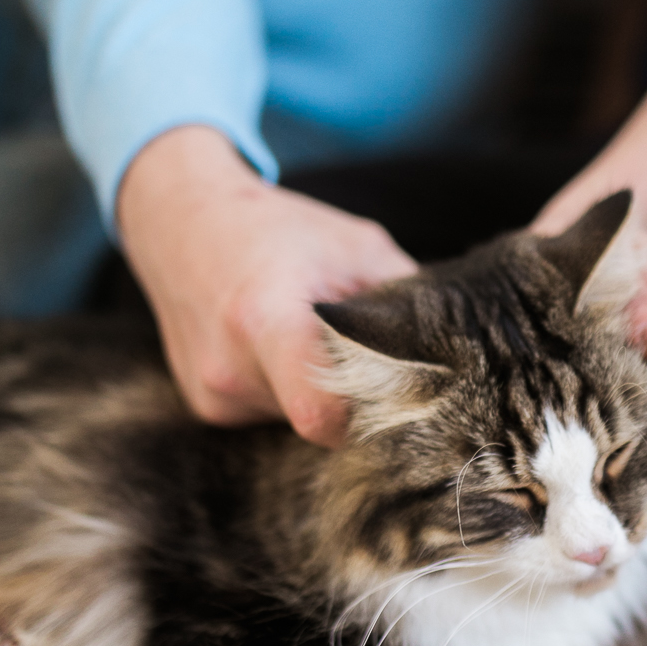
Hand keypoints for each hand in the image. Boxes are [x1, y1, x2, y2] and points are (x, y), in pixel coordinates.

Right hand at [116, 126, 416, 445]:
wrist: (180, 220)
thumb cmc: (277, 228)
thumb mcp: (357, 246)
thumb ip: (409, 303)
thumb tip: (467, 356)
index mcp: (265, 319)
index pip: (322, 416)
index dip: (371, 419)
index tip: (400, 395)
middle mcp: (230, 369)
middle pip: (320, 424)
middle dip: (355, 402)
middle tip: (373, 362)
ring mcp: (212, 396)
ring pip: (297, 425)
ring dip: (323, 397)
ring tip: (317, 345)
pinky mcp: (206, 408)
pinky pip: (270, 419)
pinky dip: (291, 395)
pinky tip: (287, 355)